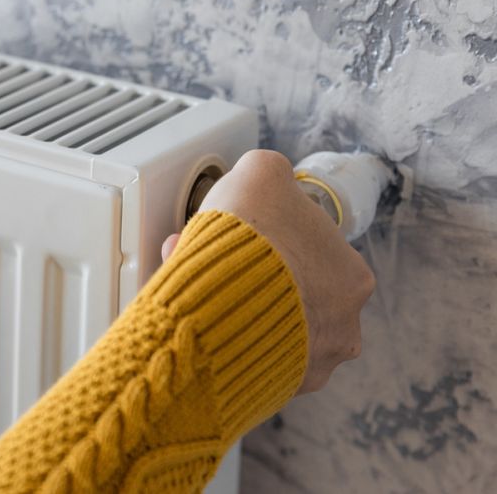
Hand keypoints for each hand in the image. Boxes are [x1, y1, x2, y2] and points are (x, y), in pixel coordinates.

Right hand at [161, 150, 373, 393]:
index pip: (316, 256)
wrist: (217, 295)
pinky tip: (207, 325)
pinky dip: (229, 344)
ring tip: (208, 297)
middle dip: (262, 282)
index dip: (277, 243)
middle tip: (225, 269)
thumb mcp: (260, 172)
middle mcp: (343, 327)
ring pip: (275, 333)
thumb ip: (268, 170)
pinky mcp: (272, 388)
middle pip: (300, 298)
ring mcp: (310, 364)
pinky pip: (250, 362)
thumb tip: (265, 172)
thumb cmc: (248, 238)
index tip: (250, 241)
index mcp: (352, 278)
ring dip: (245, 314)